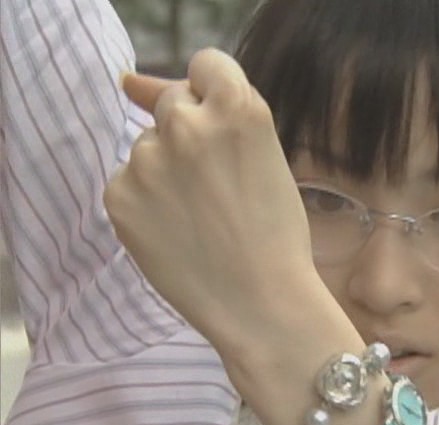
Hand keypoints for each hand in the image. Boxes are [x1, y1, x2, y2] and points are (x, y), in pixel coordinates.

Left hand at [105, 48, 317, 348]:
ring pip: (148, 146)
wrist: (261, 304)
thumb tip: (130, 83)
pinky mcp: (119, 195)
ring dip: (165, 170)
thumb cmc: (276, 236)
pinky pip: (128, 181)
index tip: (221, 126)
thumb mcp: (267, 160)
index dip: (215, 95)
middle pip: (173, 104)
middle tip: (214, 186)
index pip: (207, 64)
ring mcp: (148, 160)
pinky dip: (145, 202)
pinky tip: (175, 232)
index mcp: (239, 108)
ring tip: (199, 219)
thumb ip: (213, 113)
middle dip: (190, 133)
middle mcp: (188, 124)